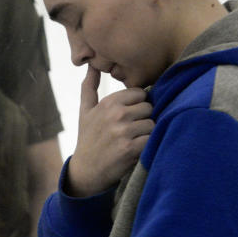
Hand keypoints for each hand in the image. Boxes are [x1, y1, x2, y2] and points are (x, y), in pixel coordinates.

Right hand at [66, 66, 153, 196]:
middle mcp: (116, 114)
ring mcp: (123, 131)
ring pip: (153, 124)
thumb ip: (89, 87)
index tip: (129, 117)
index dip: (137, 106)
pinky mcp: (131, 149)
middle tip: (131, 131)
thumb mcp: (85, 112)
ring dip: (147, 134)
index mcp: (108, 102)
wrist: (86, 171)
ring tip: (134, 141)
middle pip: (149, 108)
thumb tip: (91, 65)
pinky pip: (152, 139)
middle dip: (143, 119)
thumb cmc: (88, 139)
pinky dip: (148, 145)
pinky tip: (136, 150)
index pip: (140, 93)